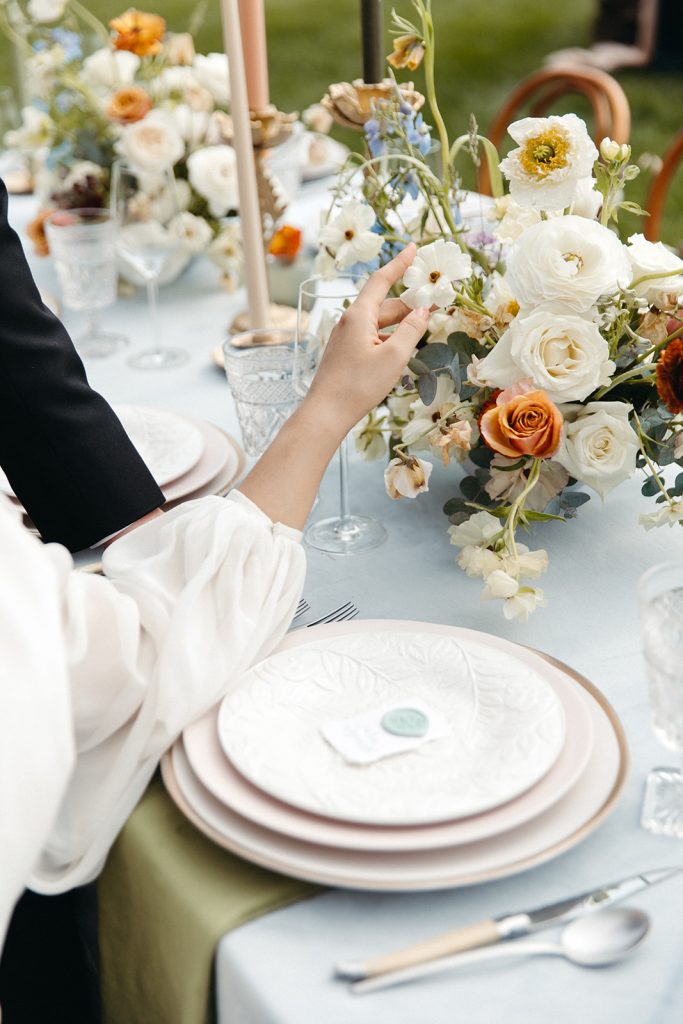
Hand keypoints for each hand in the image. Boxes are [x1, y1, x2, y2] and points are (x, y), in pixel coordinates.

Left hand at [238, 244, 428, 529]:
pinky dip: (388, 338)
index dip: (399, 264)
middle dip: (408, 305)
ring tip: (420, 330)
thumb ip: (411, 330)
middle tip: (433, 307)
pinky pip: (370, 337)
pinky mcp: (344, 354)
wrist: (326, 413)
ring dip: (399, 324)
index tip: (413, 249)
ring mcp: (344, 338)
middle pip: (383, 305)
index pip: (382, 281)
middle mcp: (349, 322)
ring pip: (378, 323)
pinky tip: (398, 350)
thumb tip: (422, 311)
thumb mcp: (394, 357)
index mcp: (358, 315)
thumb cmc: (359, 385)